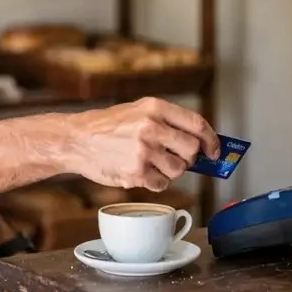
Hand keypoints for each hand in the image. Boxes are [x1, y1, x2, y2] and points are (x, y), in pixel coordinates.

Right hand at [65, 97, 219, 191]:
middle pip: (192, 149)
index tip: (214, 151)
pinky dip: (155, 182)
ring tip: (152, 164)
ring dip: (171, 171)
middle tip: (176, 158)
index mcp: (155, 107)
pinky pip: (161, 183)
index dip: (211, 140)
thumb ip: (168, 123)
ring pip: (179, 170)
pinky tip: (141, 172)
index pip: (197, 124)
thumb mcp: (138, 111)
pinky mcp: (136, 171)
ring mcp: (144, 150)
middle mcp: (151, 127)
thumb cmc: (109, 127)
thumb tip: (200, 144)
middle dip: (189, 158)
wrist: (77, 140)